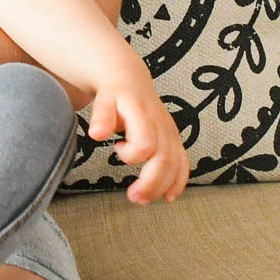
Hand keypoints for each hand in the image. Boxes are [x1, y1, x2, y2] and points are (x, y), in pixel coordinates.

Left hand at [87, 75, 188, 205]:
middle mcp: (161, 125)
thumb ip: (101, 116)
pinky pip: (183, 162)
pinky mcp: (174, 139)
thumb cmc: (115, 93)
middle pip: (164, 159)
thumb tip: (96, 134)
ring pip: (175, 164)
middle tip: (134, 197)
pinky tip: (169, 196)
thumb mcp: (104, 100)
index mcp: (143, 115)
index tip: (117, 149)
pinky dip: (178, 181)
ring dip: (162, 186)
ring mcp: (170, 132)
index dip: (131, 154)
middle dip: (151, 183)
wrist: (131, 78)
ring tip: (144, 200)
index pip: (146, 144)